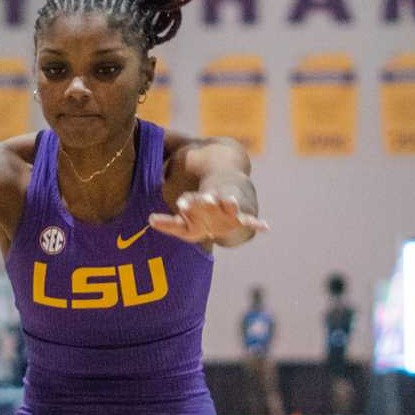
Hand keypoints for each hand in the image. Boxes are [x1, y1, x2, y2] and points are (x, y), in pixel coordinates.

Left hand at [149, 191, 268, 246]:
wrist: (229, 187)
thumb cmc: (200, 210)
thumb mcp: (183, 219)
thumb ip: (168, 224)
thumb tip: (149, 221)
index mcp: (198, 202)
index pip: (191, 203)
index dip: (187, 204)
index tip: (182, 204)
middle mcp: (214, 203)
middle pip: (209, 202)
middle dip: (206, 202)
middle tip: (205, 200)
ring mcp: (228, 208)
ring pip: (228, 205)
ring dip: (229, 203)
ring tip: (232, 202)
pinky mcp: (242, 216)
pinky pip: (251, 219)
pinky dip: (257, 224)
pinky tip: (265, 227)